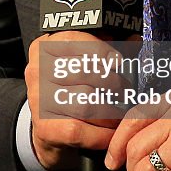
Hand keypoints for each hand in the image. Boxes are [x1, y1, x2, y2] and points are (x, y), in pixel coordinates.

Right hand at [24, 30, 126, 170]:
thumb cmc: (73, 87)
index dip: (100, 49)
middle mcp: (36, 71)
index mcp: (44, 47)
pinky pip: (80, 130)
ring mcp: (38, 100)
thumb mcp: (86, 61)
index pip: (72, 40)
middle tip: (126, 91)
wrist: (51, 128)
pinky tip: (112, 132)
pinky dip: (102, 133)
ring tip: (121, 113)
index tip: (118, 60)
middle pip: (83, 72)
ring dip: (111, 111)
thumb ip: (109, 46)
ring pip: (84, 103)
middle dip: (113, 83)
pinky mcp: (44, 127)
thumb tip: (133, 37)